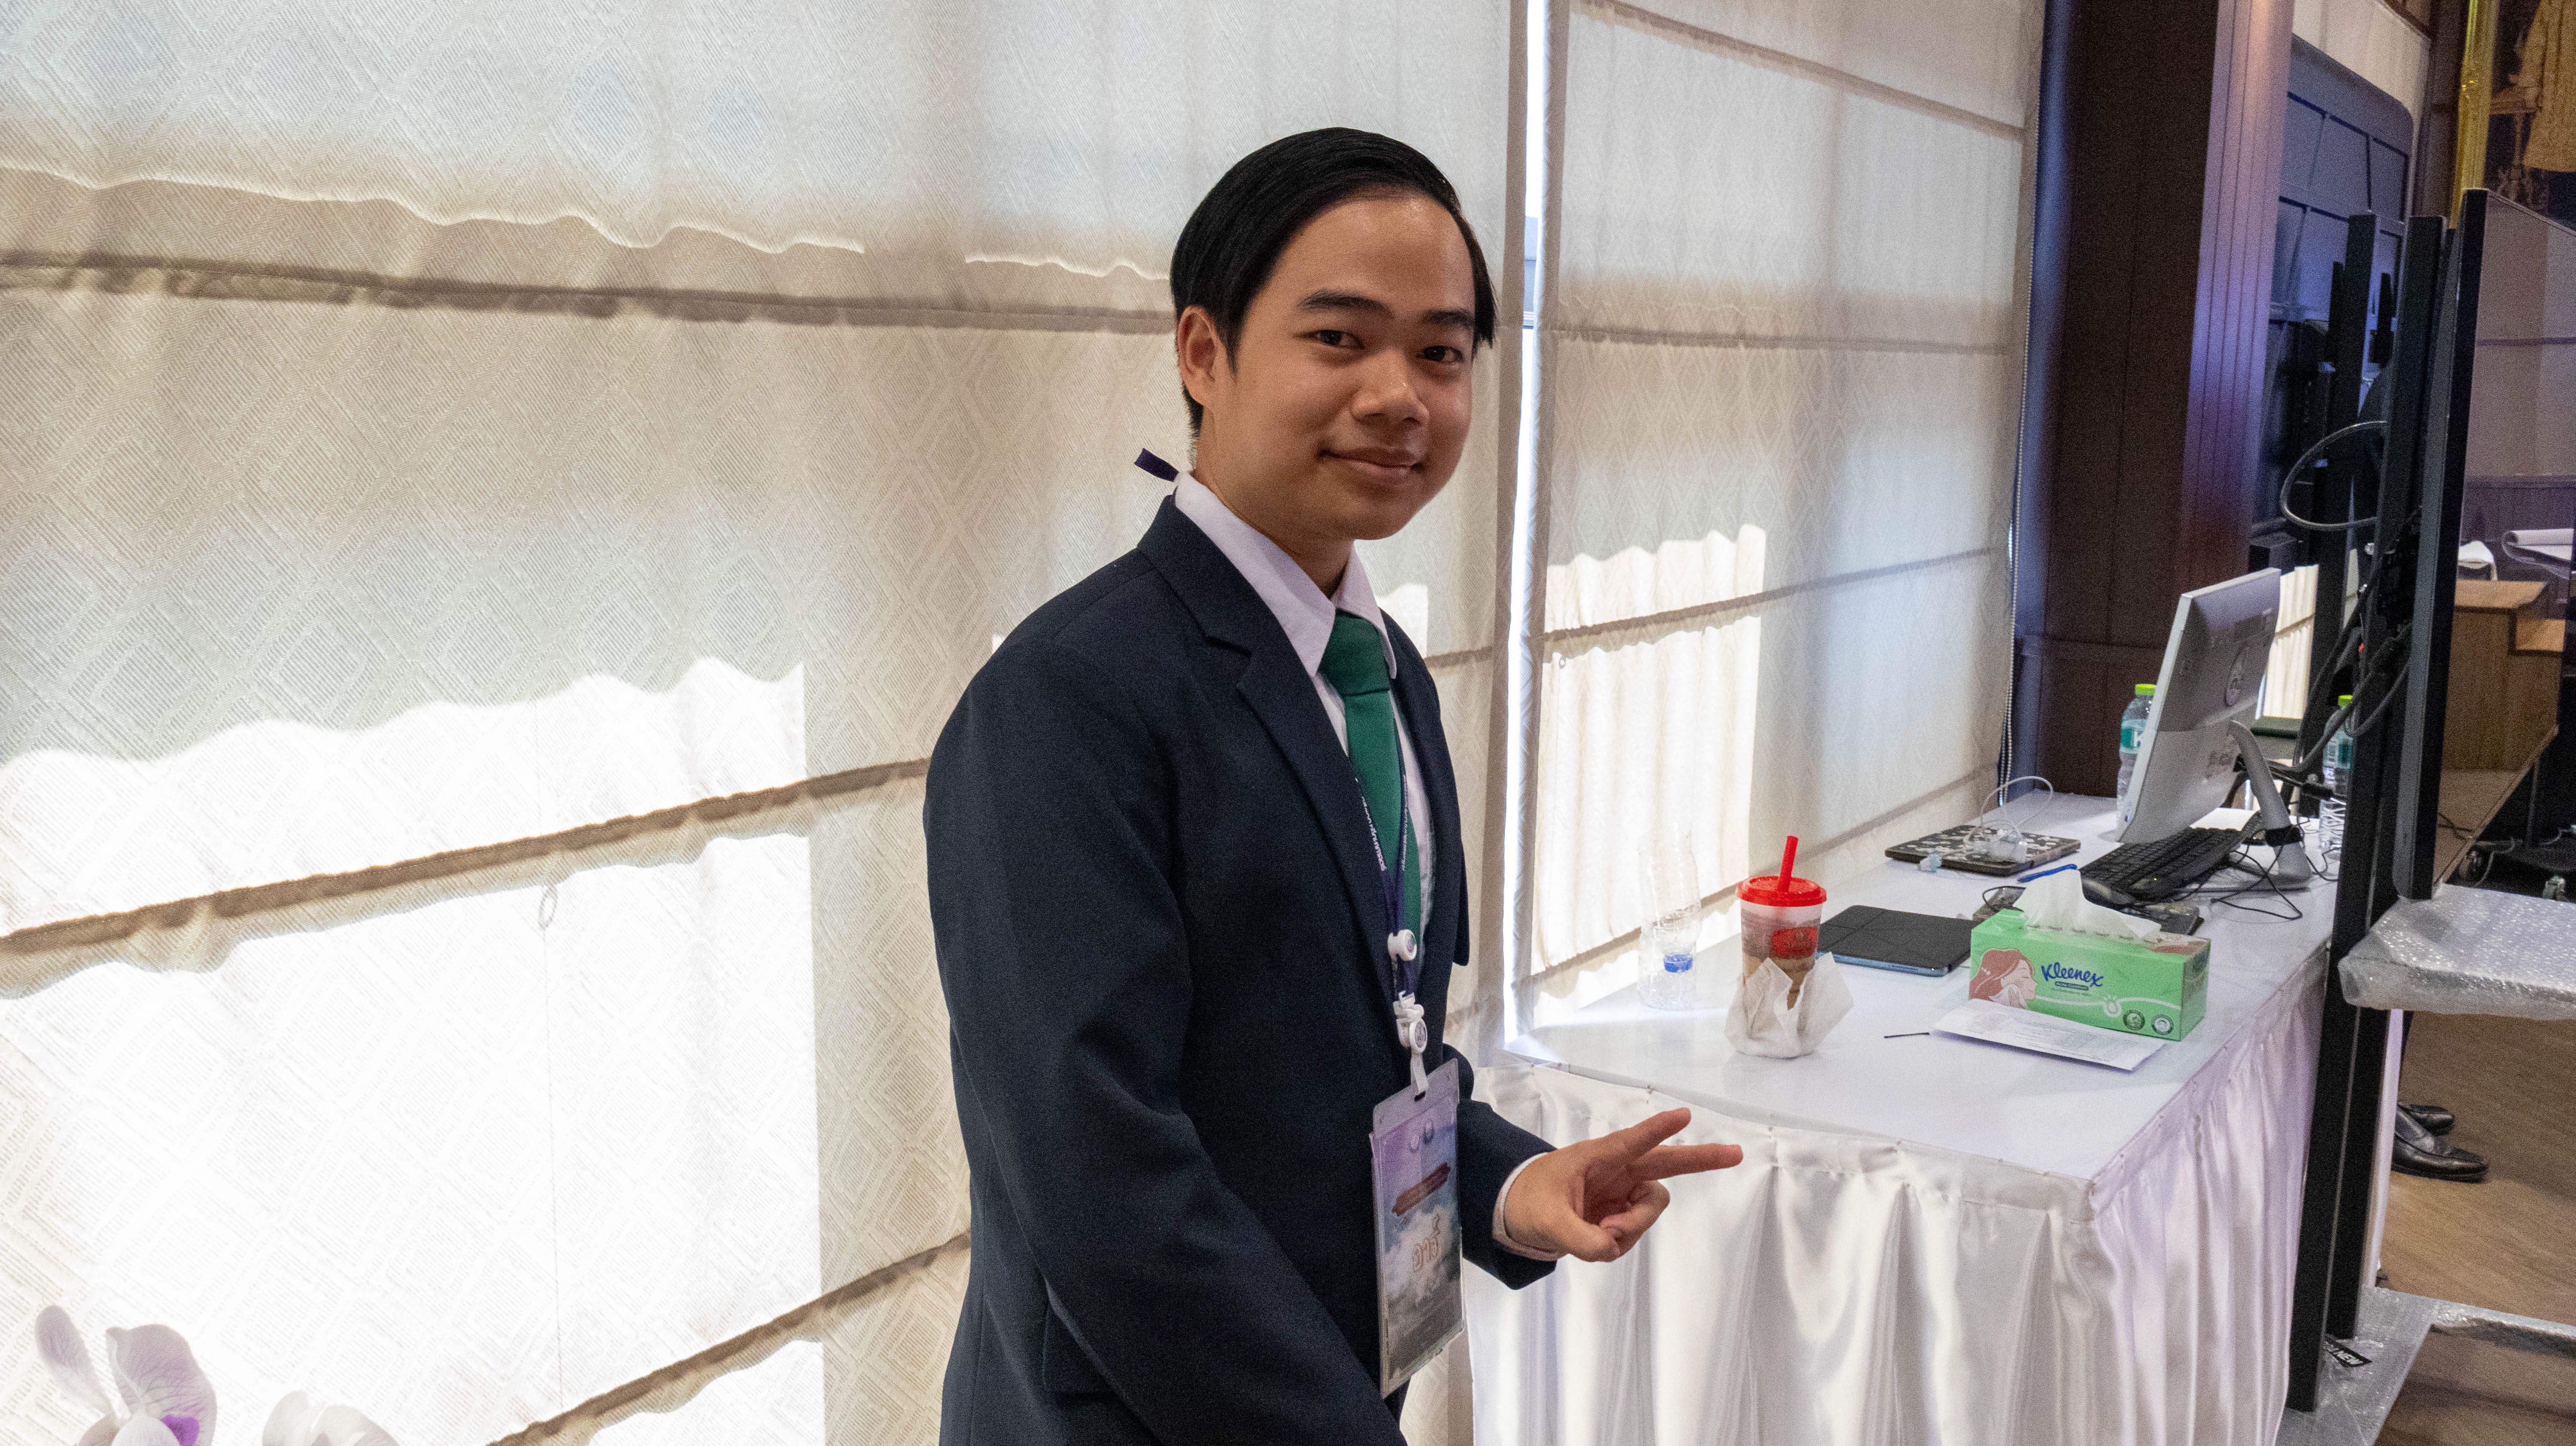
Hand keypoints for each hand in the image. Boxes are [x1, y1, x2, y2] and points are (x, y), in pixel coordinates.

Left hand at [1498, 1108, 1741, 1261]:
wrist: (1520, 1213)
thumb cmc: (1529, 1201)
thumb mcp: (1545, 1220)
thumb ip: (1577, 1236)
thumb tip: (1610, 1247)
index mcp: (1596, 1157)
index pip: (1631, 1142)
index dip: (1657, 1130)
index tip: (1685, 1114)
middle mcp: (1617, 1171)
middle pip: (1666, 1163)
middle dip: (1701, 1158)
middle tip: (1736, 1153)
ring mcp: (1623, 1193)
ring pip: (1650, 1209)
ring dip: (1632, 1226)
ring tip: (1600, 1234)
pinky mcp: (1623, 1214)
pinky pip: (1635, 1232)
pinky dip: (1619, 1242)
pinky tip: (1596, 1239)